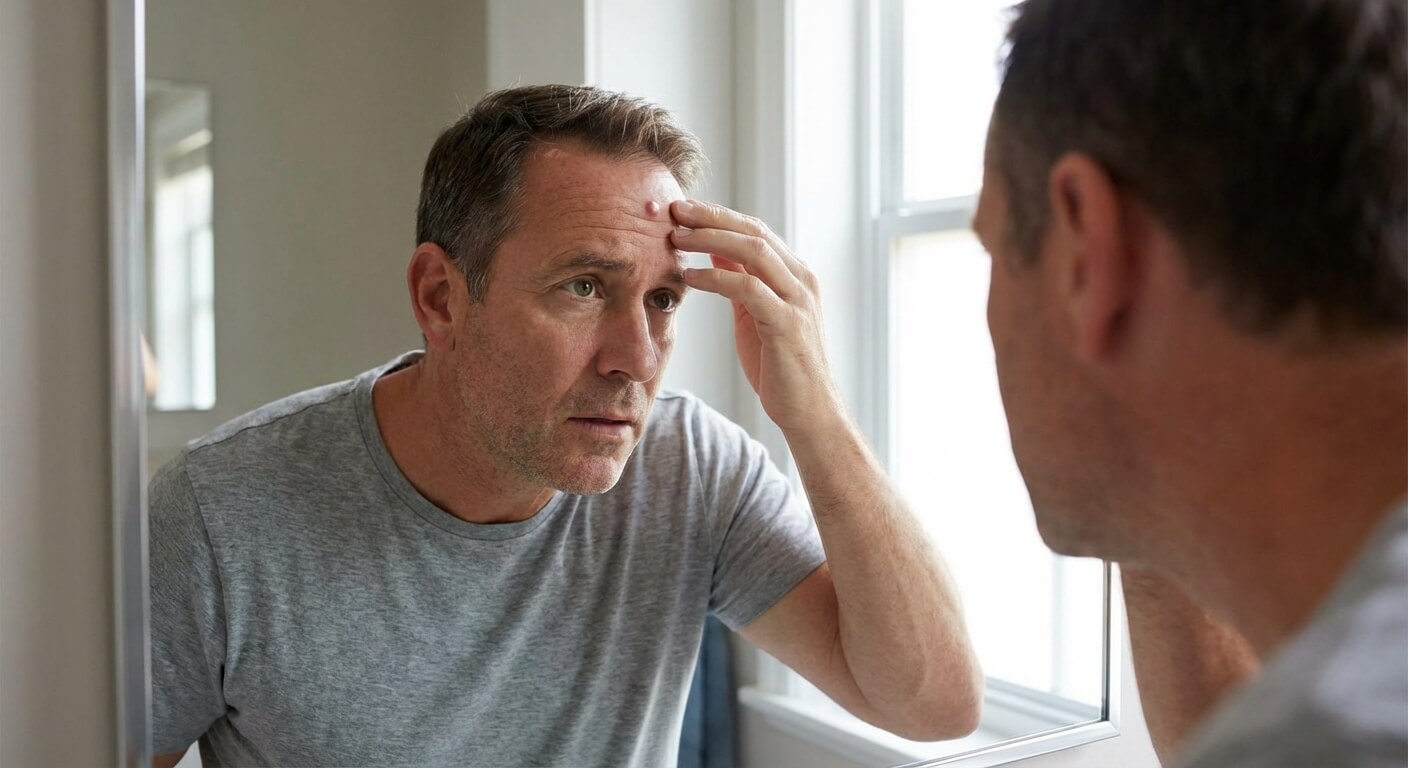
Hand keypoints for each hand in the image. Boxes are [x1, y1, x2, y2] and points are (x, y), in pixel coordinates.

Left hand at [670, 199, 843, 436]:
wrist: (809, 410)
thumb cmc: (781, 365)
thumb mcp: (755, 314)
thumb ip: (741, 280)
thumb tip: (716, 250)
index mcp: (794, 274)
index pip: (755, 230)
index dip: (718, 216)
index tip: (683, 210)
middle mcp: (801, 280)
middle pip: (754, 232)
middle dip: (711, 217)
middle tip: (675, 209)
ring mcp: (797, 300)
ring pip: (754, 251)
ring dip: (710, 239)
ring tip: (676, 237)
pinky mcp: (787, 323)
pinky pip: (748, 288)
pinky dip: (715, 278)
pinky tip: (690, 276)